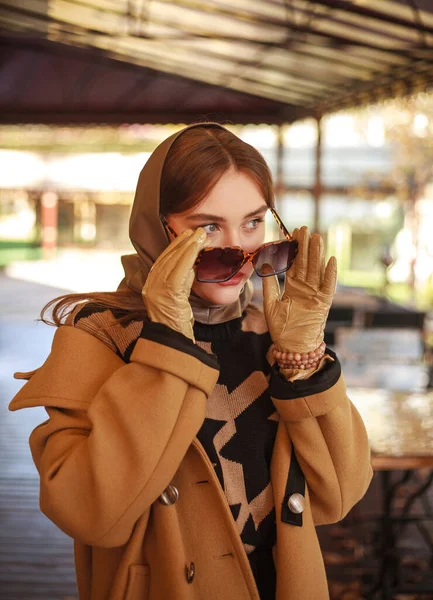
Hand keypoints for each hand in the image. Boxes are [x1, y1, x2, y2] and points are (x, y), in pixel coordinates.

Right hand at [142, 227, 206, 340]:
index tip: (186, 236)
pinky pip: (179, 269)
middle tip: (195, 231)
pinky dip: (189, 256)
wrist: (174, 341)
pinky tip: (197, 247)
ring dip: (188, 246)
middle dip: (182, 242)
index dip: (175, 247)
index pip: (163, 261)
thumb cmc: (178, 324)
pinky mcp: (167, 293)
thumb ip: (181, 282)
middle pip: (167, 258)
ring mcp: (156, 289)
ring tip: (199, 235)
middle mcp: (150, 286)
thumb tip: (191, 267)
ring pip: (173, 261)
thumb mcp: (178, 299)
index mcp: (150, 287)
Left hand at [262, 226, 336, 353]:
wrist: (292, 347)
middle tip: (305, 229)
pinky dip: (330, 274)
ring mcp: (315, 294)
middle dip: (305, 246)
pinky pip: (328, 286)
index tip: (293, 234)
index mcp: (293, 287)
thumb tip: (265, 264)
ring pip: (317, 270)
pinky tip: (331, 260)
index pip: (294, 264)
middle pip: (306, 263)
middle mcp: (305, 288)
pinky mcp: (323, 303)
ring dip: (318, 254)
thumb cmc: (281, 329)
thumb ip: (269, 284)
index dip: (294, 249)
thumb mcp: (271, 303)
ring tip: (317, 238)